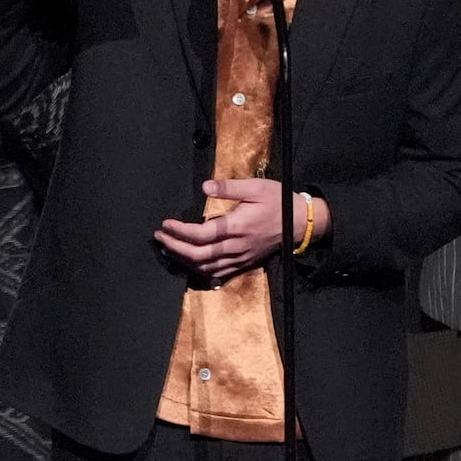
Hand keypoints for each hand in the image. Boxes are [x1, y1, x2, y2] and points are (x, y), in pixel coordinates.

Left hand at [154, 178, 296, 281]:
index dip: (179, 231)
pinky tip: (189, 264)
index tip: (166, 223)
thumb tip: (204, 186)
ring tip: (168, 249)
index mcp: (237, 227)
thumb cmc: (278, 201)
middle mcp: (237, 247)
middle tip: (159, 237)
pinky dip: (201, 271)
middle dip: (175, 248)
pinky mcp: (245, 263)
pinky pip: (219, 274)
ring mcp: (241, 258)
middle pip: (198, 255)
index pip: (200, 235)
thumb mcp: (255, 187)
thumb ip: (228, 188)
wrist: (301, 222)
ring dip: (184, 260)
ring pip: (206, 268)